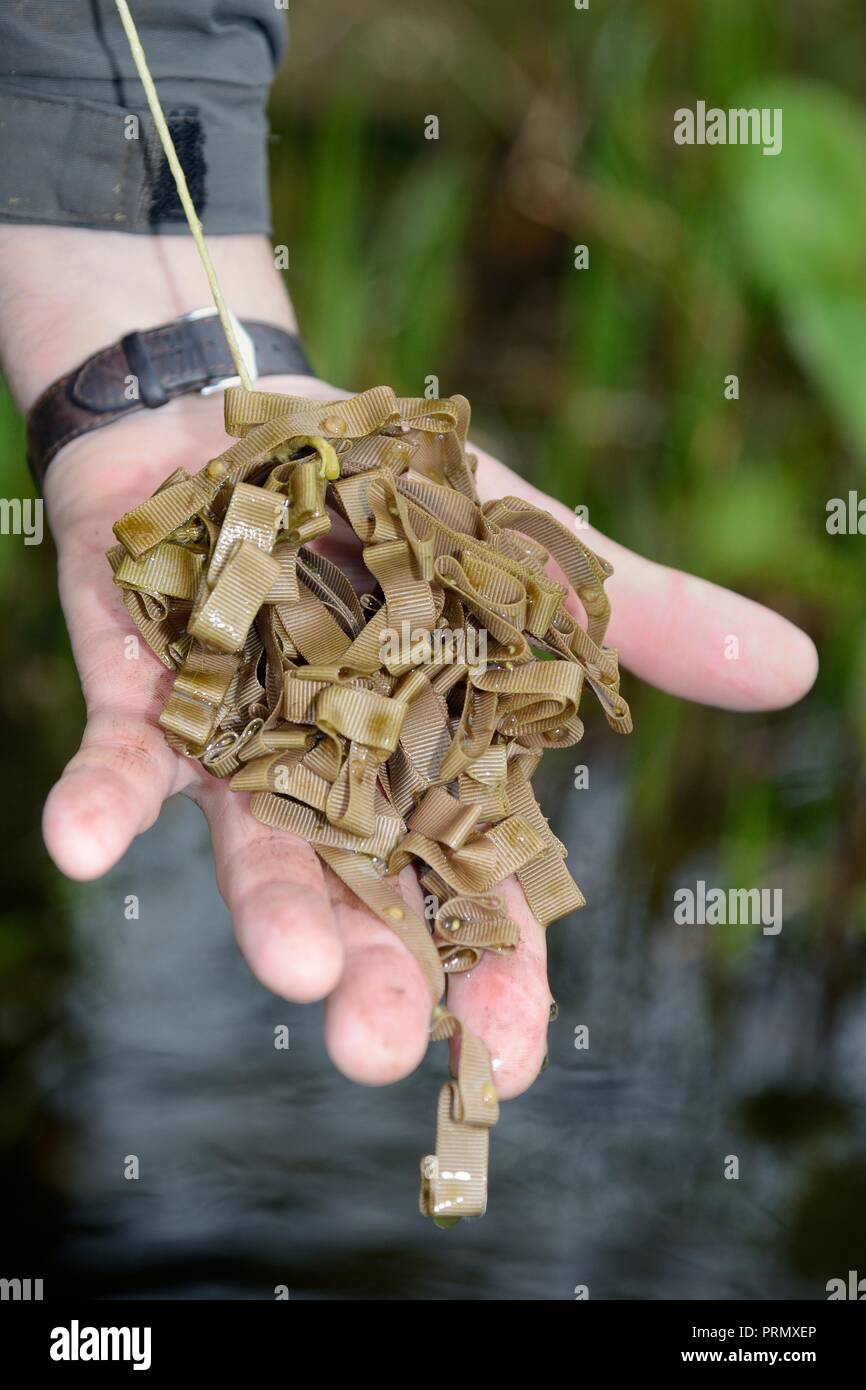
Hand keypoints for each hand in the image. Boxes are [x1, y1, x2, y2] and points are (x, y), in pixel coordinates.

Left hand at [39, 371, 817, 1101]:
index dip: (497, 976)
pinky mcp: (145, 699)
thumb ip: (646, 621)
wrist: (251, 412)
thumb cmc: (404, 500)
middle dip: (377, 977)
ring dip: (269, 913)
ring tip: (295, 970)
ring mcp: (238, 749)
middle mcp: (337, 783)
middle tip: (384, 1051)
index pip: (480, 894)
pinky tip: (84, 850)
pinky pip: (122, 764)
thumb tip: (795, 672)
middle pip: (366, 901)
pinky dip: (105, 806)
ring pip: (252, 852)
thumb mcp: (537, 554)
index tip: (506, 1059)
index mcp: (437, 767)